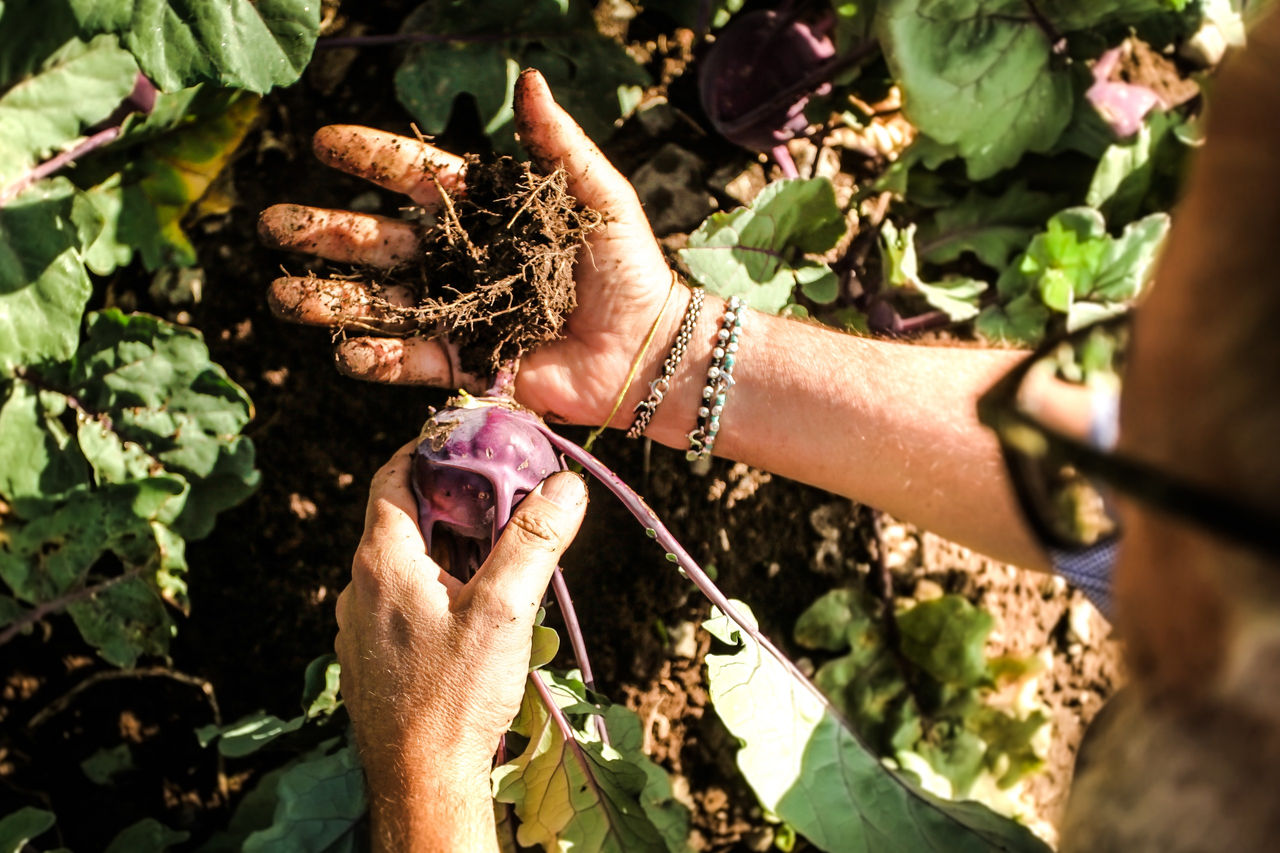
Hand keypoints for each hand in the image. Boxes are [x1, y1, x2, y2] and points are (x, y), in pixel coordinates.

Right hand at [259, 68, 676, 427]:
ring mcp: (461, 314)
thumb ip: (558, 144)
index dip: (372, 160)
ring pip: (385, 303)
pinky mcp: (471, 364)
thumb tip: (527, 78)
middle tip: (272, 223)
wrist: (648, 347)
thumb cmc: (629, 267)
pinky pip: (416, 360)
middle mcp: (462, 262)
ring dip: (333, 301)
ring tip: (283, 297)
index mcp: (487, 214)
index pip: (418, 181)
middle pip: (383, 243)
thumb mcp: (598, 195)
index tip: (323, 140)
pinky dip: (380, 358)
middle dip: (328, 233)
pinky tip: (345, 350)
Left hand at [334, 442, 587, 849]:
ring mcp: (359, 627)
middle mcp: (359, 586)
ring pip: (402, 565)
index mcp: (383, 560)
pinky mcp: (369, 660)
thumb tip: (565, 484)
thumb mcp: (506, 609)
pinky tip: (470, 618)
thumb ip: (534, 540)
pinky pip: (399, 604)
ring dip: (444, 552)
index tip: (469, 445)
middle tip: (502, 504)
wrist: (420, 782)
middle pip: (401, 520)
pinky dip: (433, 591)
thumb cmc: (455, 696)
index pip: (393, 477)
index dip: (429, 452)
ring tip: (495, 563)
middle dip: (452, 505)